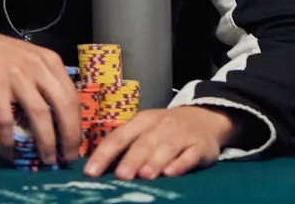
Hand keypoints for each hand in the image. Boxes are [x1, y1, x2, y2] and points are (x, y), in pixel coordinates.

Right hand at [0, 30, 79, 164]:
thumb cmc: (3, 58)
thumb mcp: (32, 62)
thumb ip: (47, 83)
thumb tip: (62, 121)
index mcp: (50, 62)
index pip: (72, 97)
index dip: (77, 125)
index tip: (75, 144)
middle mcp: (36, 67)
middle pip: (62, 106)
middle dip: (69, 136)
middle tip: (68, 158)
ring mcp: (15, 75)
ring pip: (39, 114)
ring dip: (46, 142)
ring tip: (47, 159)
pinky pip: (6, 120)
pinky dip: (9, 141)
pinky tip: (10, 154)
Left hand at [83, 106, 233, 180]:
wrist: (204, 118)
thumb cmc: (165, 129)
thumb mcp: (145, 129)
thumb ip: (125, 146)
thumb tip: (98, 168)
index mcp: (141, 121)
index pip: (119, 137)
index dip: (104, 154)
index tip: (90, 172)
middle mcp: (160, 126)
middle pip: (143, 143)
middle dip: (131, 159)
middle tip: (121, 176)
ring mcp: (181, 135)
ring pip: (166, 148)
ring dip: (155, 161)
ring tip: (144, 176)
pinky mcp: (200, 146)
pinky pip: (190, 155)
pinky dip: (181, 163)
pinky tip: (172, 172)